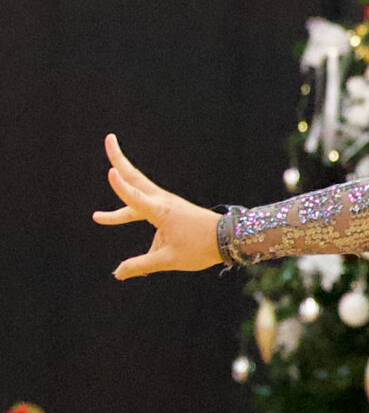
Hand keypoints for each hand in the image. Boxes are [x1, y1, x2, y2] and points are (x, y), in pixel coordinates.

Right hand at [93, 135, 222, 277]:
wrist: (227, 239)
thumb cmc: (200, 248)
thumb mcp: (169, 260)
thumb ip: (141, 265)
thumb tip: (117, 273)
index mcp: (161, 212)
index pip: (136, 198)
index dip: (121, 187)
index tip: (111, 171)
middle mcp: (161, 202)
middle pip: (136, 178)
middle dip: (119, 158)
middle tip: (108, 138)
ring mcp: (165, 203)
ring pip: (137, 190)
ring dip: (119, 187)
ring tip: (98, 216)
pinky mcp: (168, 208)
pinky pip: (143, 204)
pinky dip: (127, 208)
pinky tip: (115, 220)